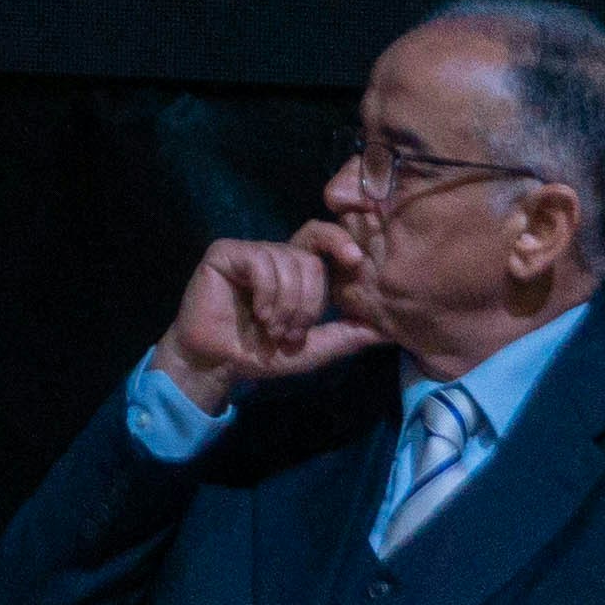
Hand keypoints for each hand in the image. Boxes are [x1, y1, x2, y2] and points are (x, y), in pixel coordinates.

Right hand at [147, 225, 384, 414]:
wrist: (217, 364)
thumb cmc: (260, 355)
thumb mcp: (311, 348)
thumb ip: (345, 336)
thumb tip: (387, 330)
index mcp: (296, 270)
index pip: (323, 239)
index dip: (340, 243)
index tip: (355, 261)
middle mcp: (275, 255)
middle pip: (310, 258)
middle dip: (307, 302)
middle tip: (290, 332)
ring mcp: (250, 252)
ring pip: (288, 261)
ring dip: (285, 304)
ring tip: (271, 328)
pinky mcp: (225, 253)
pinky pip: (261, 262)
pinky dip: (266, 293)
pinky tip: (258, 314)